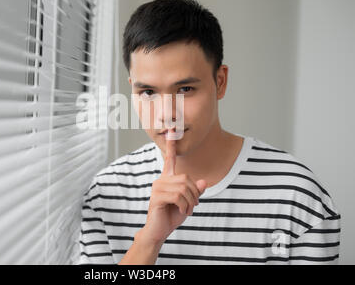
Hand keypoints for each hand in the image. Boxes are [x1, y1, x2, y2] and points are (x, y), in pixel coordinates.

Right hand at [140, 129, 206, 244]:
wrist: (159, 231)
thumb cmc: (172, 216)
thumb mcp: (188, 203)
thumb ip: (195, 192)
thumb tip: (203, 182)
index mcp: (167, 178)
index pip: (170, 158)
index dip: (172, 144)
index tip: (171, 128)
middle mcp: (161, 180)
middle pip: (186, 178)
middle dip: (194, 194)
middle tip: (193, 206)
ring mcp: (157, 188)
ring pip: (183, 188)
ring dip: (191, 202)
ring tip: (188, 210)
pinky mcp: (157, 197)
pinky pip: (178, 196)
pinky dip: (185, 206)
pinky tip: (182, 212)